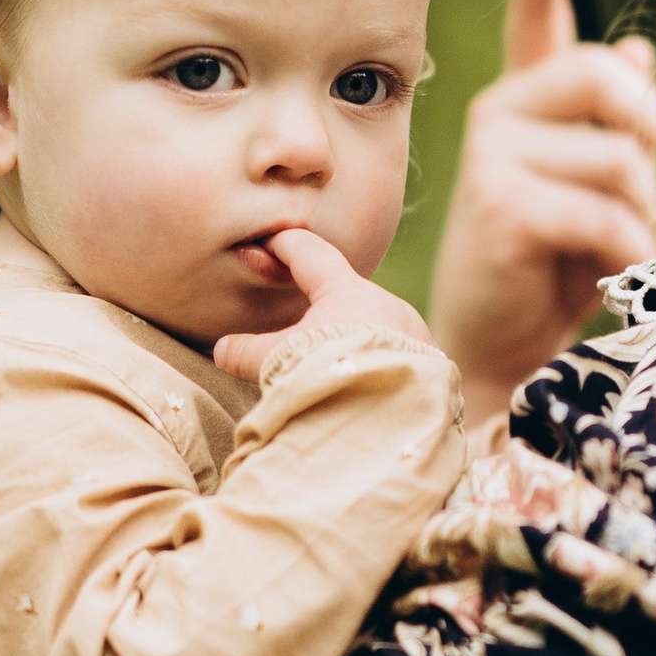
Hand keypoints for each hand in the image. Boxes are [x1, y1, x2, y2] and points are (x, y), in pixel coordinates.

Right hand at [214, 229, 433, 381]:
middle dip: (329, 308)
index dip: (289, 246)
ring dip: (359, 343)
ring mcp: (416, 336)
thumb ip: (247, 352)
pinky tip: (370, 388)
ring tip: (339, 368)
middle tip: (307, 325)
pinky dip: (382, 367)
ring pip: (380, 329)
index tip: (275, 239)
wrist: (386, 416)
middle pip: (351, 297)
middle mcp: (388, 305)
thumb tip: (221, 350)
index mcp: (347, 290)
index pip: (312, 255)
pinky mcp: (434, 368)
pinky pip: (402, 359)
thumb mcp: (278, 361)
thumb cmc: (326, 373)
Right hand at [427, 0, 655, 423]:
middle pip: (605, 76)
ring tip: (611, 259)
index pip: (531, 12)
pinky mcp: (501, 204)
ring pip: (619, 159)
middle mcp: (499, 115)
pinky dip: (627, 257)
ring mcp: (493, 155)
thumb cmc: (557, 276)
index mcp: (526, 105)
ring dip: (639, 220)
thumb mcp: (600, 194)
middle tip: (639, 197)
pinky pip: (604, 212)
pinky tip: (606, 282)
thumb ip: (614, 128)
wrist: (509, 358)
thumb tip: (633, 46)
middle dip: (646, 136)